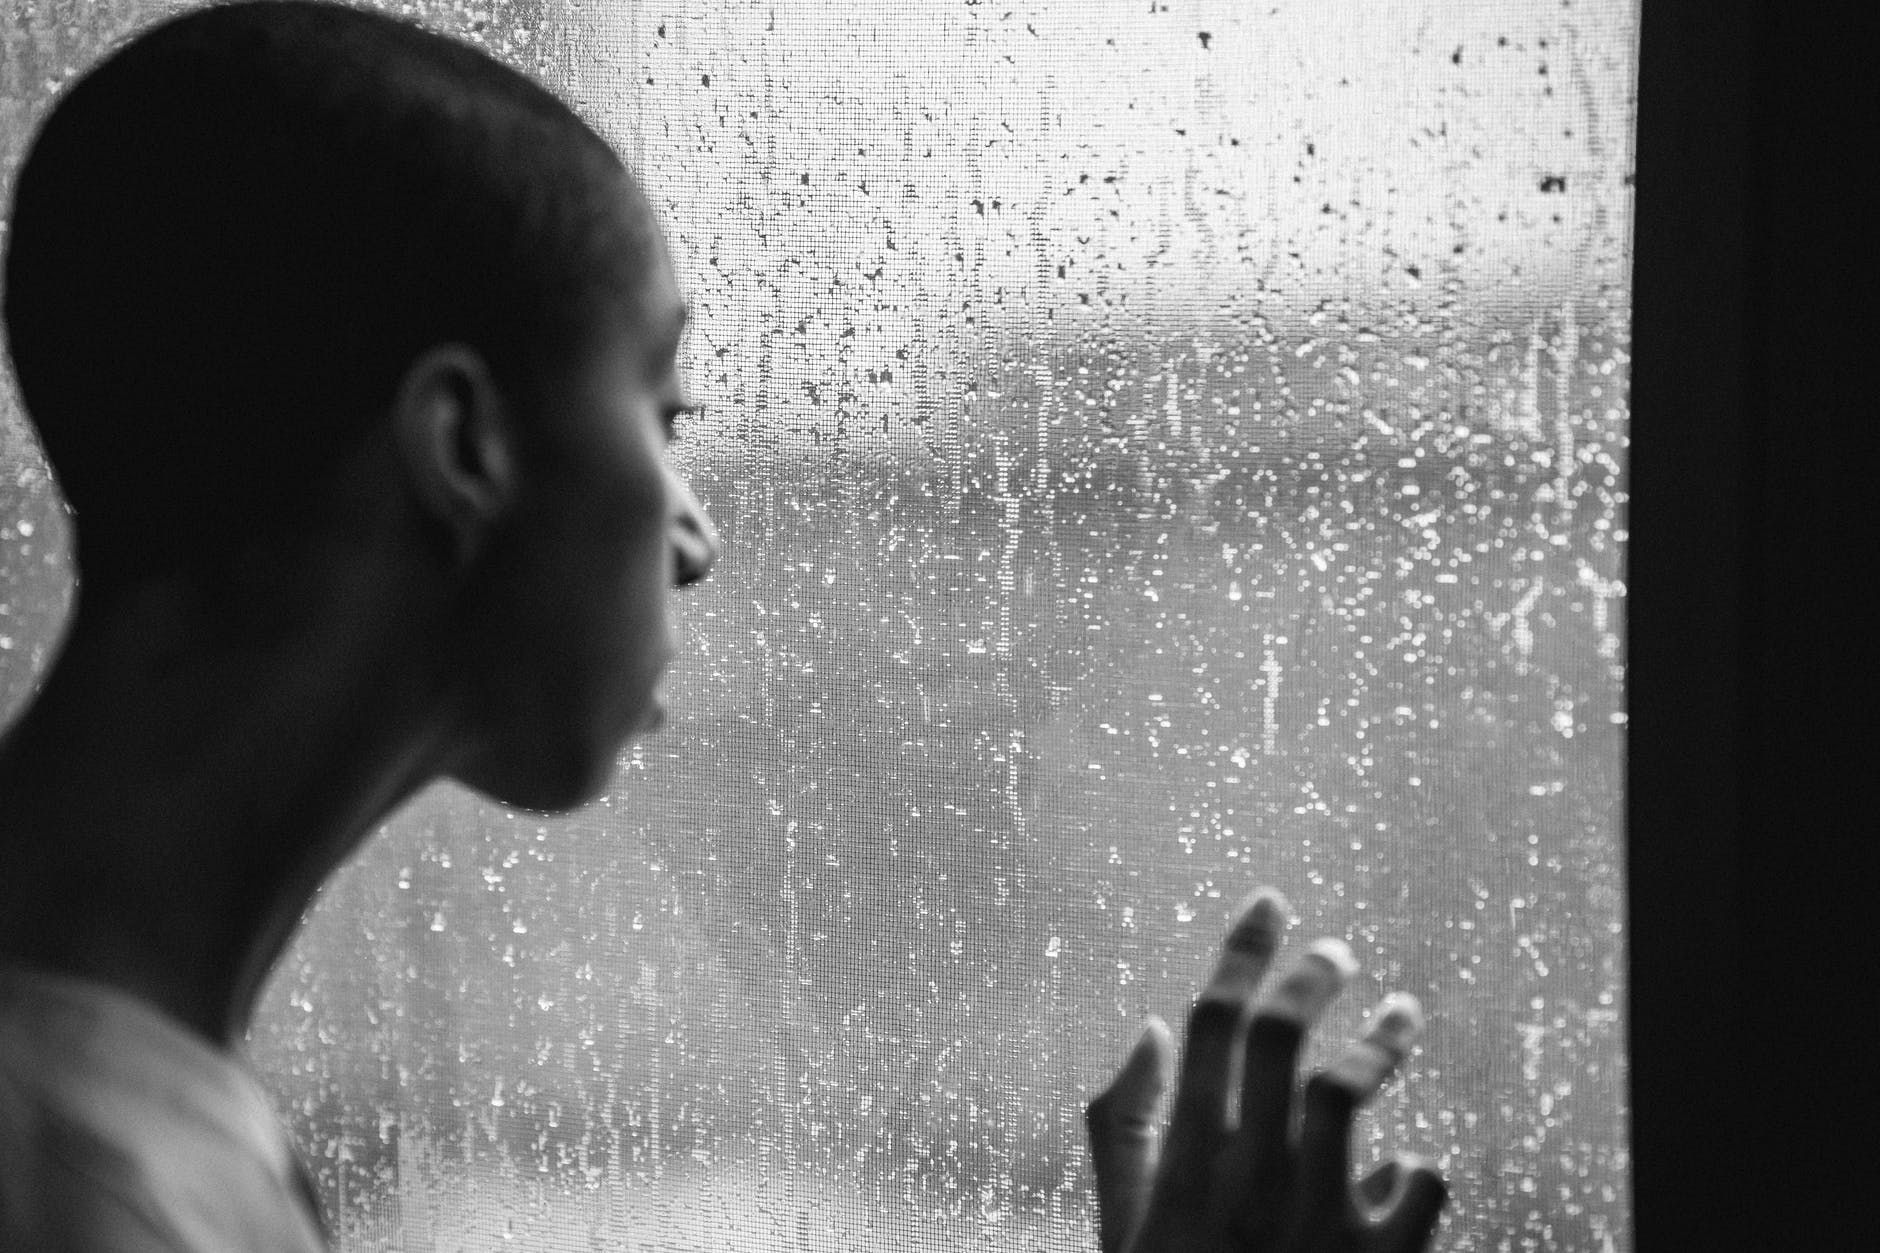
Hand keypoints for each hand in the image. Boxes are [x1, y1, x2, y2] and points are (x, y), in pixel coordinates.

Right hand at [1084, 889, 1446, 1252]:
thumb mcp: (1123, 1226)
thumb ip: (1123, 1126)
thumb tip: (1149, 1028)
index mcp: (1186, 1163)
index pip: (1211, 1026)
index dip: (1241, 953)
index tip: (1267, 904)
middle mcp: (1250, 1177)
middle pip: (1281, 1039)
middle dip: (1310, 977)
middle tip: (1335, 951)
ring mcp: (1318, 1218)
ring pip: (1354, 1090)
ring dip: (1383, 1040)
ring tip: (1403, 1015)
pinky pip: (1420, 1183)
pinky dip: (1416, 1168)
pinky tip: (1408, 1168)